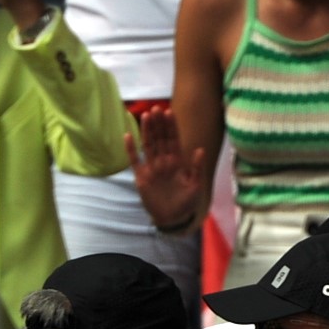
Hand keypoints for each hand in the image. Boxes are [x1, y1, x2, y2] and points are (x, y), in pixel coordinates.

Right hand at [127, 108, 205, 230]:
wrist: (173, 219)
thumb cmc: (186, 203)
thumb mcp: (196, 186)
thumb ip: (197, 168)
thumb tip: (200, 150)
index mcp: (177, 161)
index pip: (173, 139)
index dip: (171, 126)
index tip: (168, 112)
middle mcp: (164, 161)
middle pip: (160, 138)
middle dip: (158, 124)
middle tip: (156, 108)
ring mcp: (152, 168)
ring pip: (148, 145)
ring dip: (147, 131)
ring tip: (145, 116)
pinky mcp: (141, 177)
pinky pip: (134, 160)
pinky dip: (130, 149)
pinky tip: (127, 136)